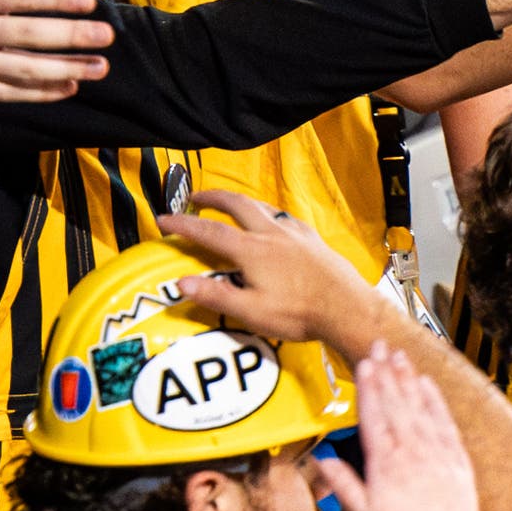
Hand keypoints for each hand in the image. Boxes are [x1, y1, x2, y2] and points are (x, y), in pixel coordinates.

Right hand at [160, 190, 374, 345]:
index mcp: (252, 250)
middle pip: (236, 204)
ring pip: (262, 206)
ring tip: (230, 203)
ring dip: (240, 200)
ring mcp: (294, 234)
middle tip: (195, 196)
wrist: (347, 308)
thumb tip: (181, 283)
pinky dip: (269, 212)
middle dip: (212, 197)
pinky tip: (274, 221)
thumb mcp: (252, 312)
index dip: (183, 223)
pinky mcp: (312, 239)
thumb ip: (215, 295)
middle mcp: (271, 234)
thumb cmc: (299, 314)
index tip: (164, 218)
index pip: (209, 231)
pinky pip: (285, 217)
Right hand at [314, 342, 483, 510]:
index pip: (374, 414)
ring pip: (419, 406)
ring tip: (399, 355)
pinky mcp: (455, 457)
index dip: (368, 386)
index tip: (364, 362)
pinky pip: (444, 421)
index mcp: (385, 461)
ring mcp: (435, 450)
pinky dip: (435, 399)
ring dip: (408, 378)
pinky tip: (427, 383)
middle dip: (386, 371)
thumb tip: (321, 460)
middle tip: (380, 345)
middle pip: (396, 401)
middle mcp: (411, 449)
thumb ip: (341, 484)